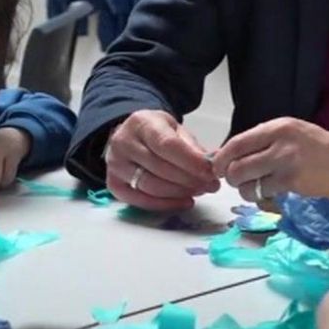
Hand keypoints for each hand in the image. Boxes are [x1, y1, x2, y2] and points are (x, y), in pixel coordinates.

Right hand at [103, 110, 218, 210]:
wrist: (129, 135)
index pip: (167, 145)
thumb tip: (215, 162)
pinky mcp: (114, 185)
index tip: (210, 172)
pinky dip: (166, 204)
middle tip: (211, 185)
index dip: (191, 161)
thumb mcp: (175, 129)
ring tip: (200, 191)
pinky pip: (141, 200)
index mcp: (141, 123)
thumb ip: (192, 146)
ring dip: (180, 192)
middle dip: (190, 180)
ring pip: (151, 186)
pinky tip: (184, 201)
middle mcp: (123, 143)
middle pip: (159, 168)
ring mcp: (115, 165)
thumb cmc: (155, 132)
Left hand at [212, 118, 328, 204]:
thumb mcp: (290, 133)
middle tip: (241, 181)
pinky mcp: (295, 193)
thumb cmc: (318, 149)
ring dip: (250, 193)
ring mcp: (289, 172)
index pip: (236, 144)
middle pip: (237, 170)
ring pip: (249, 190)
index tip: (217, 168)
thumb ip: (260, 141)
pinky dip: (265, 202)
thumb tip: (222, 156)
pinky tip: (278, 195)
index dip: (221, 159)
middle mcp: (282, 148)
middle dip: (234, 179)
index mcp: (279, 128)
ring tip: (263, 187)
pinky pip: (265, 202)